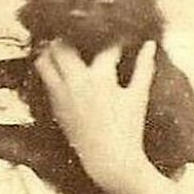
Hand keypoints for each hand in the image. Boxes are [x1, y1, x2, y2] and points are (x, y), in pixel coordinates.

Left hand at [34, 39, 156, 193]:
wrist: (108, 160)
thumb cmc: (128, 129)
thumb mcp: (138, 96)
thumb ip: (144, 67)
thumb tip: (150, 45)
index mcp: (100, 78)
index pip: (106, 48)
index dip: (116, 40)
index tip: (121, 37)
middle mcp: (76, 82)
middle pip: (62, 46)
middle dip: (71, 36)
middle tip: (81, 34)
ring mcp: (62, 94)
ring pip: (44, 61)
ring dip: (52, 51)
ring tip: (63, 46)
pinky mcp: (55, 105)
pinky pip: (45, 79)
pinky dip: (50, 69)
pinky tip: (60, 67)